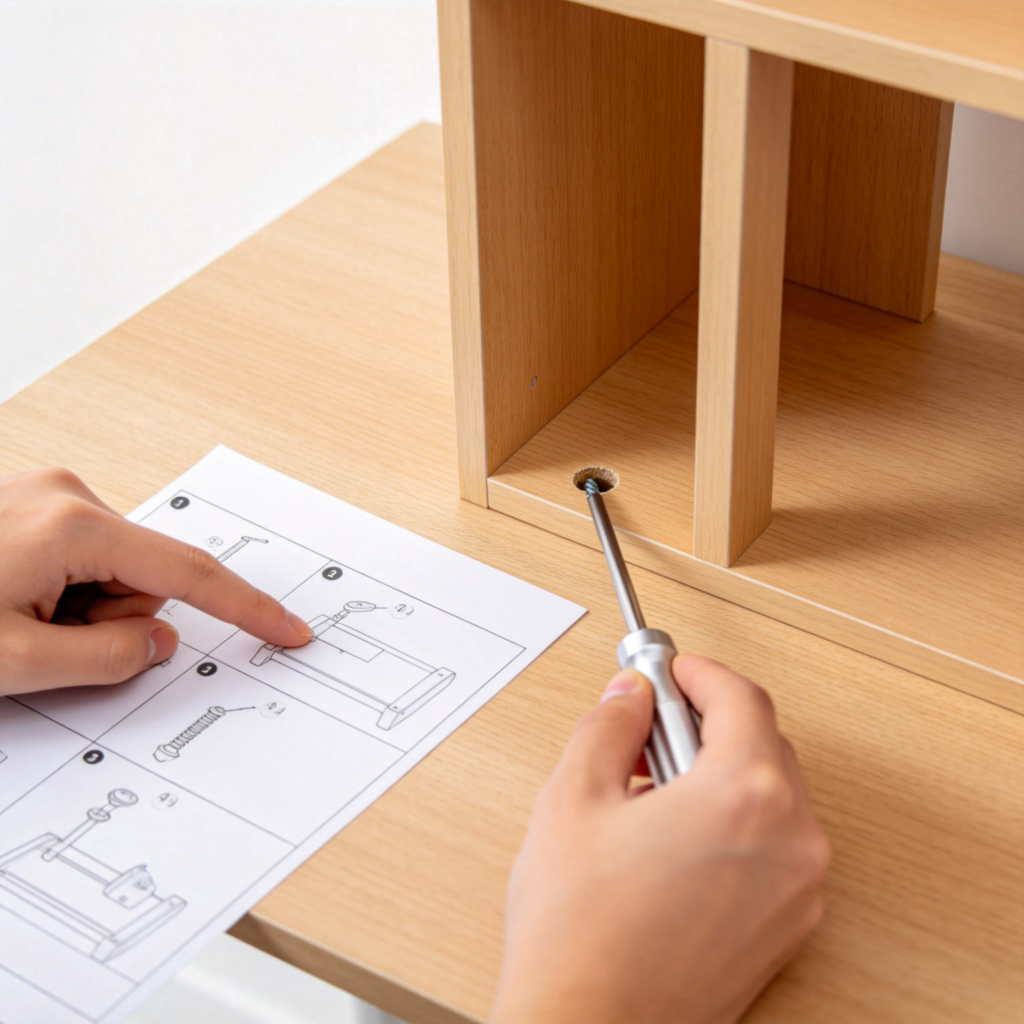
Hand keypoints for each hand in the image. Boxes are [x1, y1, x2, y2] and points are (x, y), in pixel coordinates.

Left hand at [0, 467, 311, 693]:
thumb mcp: (11, 662)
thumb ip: (106, 658)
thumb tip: (159, 640)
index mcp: (72, 526)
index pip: (187, 574)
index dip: (245, 609)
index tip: (287, 630)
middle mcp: (67, 494)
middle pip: (143, 576)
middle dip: (111, 618)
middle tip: (43, 641)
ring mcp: (45, 492)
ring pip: (110, 569)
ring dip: (78, 608)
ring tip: (11, 616)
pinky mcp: (29, 501)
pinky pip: (78, 555)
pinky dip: (60, 589)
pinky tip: (8, 596)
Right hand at [491, 656, 829, 1023]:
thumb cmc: (580, 935)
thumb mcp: (573, 798)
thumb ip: (609, 725)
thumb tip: (630, 696)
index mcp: (745, 796)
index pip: (741, 697)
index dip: (698, 672)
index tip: (671, 669)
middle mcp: (791, 841)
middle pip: (762, 741)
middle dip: (705, 721)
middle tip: (648, 727)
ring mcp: (798, 891)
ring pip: (770, 793)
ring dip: (718, 772)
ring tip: (649, 794)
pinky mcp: (788, 928)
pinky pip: (773, 844)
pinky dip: (733, 822)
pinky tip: (671, 841)